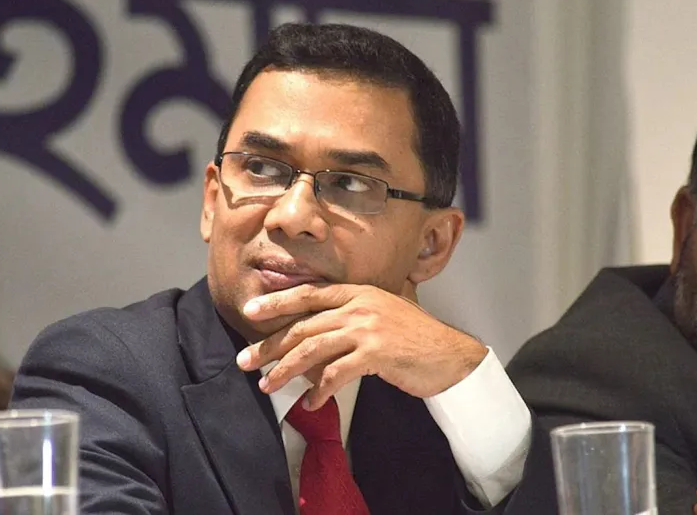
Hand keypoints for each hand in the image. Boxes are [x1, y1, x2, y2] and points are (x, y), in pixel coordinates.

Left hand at [235, 283, 487, 409]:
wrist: (451, 356)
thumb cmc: (414, 340)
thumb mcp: (380, 316)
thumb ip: (349, 320)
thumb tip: (312, 341)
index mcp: (358, 292)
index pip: (308, 294)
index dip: (277, 301)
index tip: (250, 310)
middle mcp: (360, 305)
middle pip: (303, 324)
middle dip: (269, 345)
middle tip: (245, 360)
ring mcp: (368, 328)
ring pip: (312, 348)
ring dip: (285, 370)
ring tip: (267, 385)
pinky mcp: (376, 353)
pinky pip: (336, 373)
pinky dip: (319, 390)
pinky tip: (310, 403)